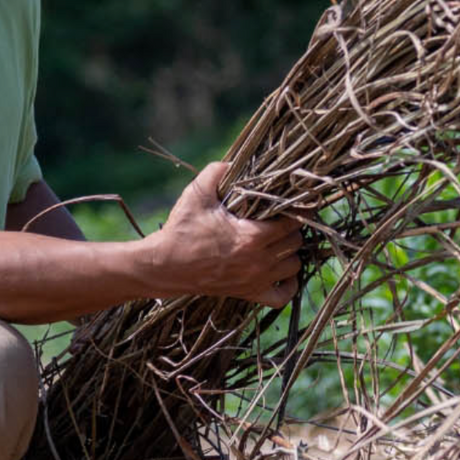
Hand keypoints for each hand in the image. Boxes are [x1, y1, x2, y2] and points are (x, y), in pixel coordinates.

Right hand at [154, 162, 303, 307]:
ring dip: (291, 253)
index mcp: (252, 236)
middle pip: (295, 243)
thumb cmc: (181, 230)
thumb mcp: (197, 194)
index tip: (293, 202)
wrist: (163, 267)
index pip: (292, 222)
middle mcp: (258, 261)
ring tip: (280, 240)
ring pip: (294, 267)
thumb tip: (233, 161)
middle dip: (293, 229)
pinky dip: (288, 285)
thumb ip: (217, 172)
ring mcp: (254, 280)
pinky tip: (281, 271)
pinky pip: (282, 298)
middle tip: (282, 217)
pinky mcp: (248, 294)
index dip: (296, 210)